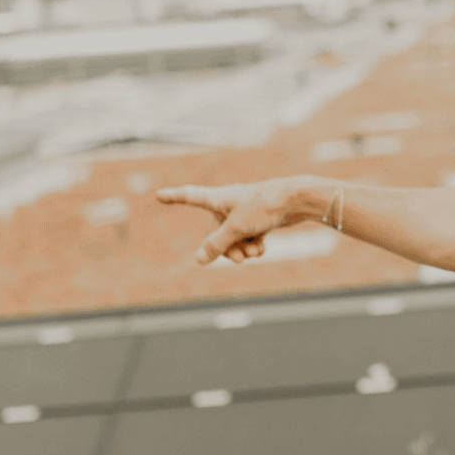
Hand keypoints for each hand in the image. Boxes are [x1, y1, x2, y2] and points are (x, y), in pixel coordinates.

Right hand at [156, 178, 313, 264]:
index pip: (189, 196)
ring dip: (242, 248)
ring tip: (255, 250)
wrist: (296, 200)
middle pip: (214, 232)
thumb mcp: (236, 228)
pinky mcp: (257, 219)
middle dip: (226, 248)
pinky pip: (247, 238)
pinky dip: (253, 244)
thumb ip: (217, 245)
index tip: (158, 195)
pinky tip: (263, 246)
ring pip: (233, 238)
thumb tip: (199, 260)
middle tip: (240, 259)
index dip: (174, 197)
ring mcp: (242, 212)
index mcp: (217, 198)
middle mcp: (227, 204)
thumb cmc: (264, 207)